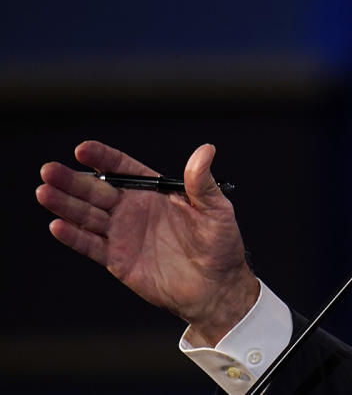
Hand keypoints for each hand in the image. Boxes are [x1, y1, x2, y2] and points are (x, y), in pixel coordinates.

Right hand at [36, 140, 259, 344]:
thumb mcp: (217, 209)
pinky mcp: (118, 259)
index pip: (123, 169)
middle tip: (50, 170)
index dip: (103, 158)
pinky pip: (91, 245)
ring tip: (44, 191)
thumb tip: (206, 150)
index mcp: (155, 191)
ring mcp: (124, 233)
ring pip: (88, 215)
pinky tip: (57, 225)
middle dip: (73, 180)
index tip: (83, 149)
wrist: (216, 287)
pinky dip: (74, 236)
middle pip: (98, 190)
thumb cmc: (221, 245)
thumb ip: (203, 182)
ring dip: (66, 204)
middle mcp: (134, 209)